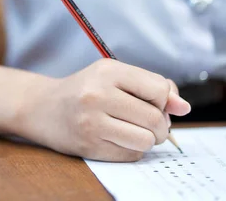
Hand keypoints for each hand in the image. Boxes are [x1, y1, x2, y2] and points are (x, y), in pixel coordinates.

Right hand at [17, 59, 190, 161]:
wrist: (43, 107)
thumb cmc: (85, 89)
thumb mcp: (114, 75)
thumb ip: (152, 86)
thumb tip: (183, 107)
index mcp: (108, 70)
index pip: (158, 89)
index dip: (164, 100)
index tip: (154, 103)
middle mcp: (98, 94)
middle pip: (154, 118)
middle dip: (160, 125)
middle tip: (147, 121)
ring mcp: (91, 122)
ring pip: (145, 140)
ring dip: (147, 139)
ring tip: (134, 130)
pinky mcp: (89, 145)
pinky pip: (131, 155)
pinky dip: (132, 149)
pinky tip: (118, 138)